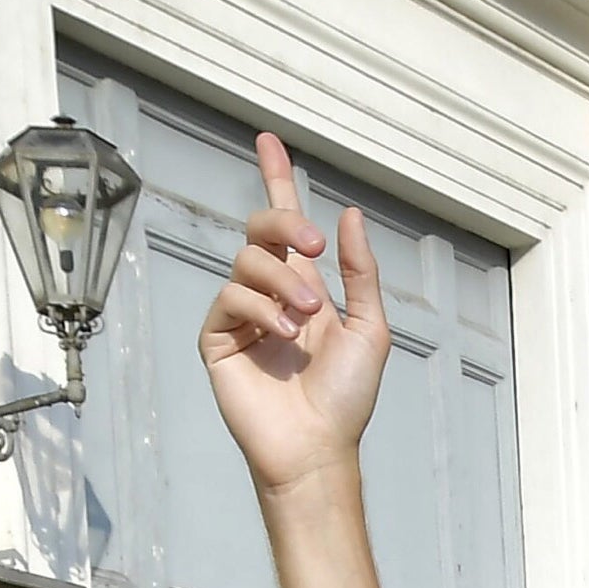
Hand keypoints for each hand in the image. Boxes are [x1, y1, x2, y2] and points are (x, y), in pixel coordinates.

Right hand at [198, 132, 389, 497]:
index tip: (269, 141)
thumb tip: (346, 215)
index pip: (286, 224)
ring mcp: (241, 315)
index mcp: (306, 286)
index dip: (277, 180)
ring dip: (283, 283)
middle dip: (285, 223)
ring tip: (306, 321)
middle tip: (312, 248)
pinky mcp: (218, 338)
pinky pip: (229, 297)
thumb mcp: (370, 327)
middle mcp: (269, 293)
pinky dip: (259, 308)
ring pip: (248, 261)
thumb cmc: (346, 398)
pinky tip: (283, 337)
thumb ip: (358, 271)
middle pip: (260, 227)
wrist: (318, 446)